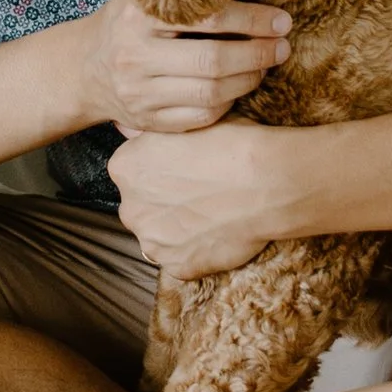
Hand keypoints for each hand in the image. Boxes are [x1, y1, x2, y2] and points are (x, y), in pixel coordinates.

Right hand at [75, 0, 289, 133]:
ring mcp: (140, 93)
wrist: (86, 69)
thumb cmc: (128, 25)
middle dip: (257, 54)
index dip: (251, 20)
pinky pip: (202, 117)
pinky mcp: (149, 121)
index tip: (281, 21)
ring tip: (265, 66)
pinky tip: (238, 88)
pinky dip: (229, 103)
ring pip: (211, 93)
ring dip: (248, 80)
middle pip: (212, 60)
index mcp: (138, 15)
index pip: (206, 17)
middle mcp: (135, 55)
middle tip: (282, 47)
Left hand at [106, 120, 294, 279]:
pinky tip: (218, 234)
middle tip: (198, 193)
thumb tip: (139, 138)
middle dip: (163, 202)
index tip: (182, 169)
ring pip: (159, 236)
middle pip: (142, 206)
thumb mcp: (182, 125)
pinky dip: (197, 251)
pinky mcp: (178, 267)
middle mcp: (130, 208)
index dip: (159, 171)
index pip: (132, 172)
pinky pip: (182, 260)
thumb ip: (150, 137)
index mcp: (125, 168)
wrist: (266, 181)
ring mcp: (153, 241)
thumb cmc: (230, 144)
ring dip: (177, 229)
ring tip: (211, 215)